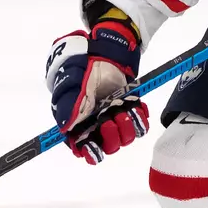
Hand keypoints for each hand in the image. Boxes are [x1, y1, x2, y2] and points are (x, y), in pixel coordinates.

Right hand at [44, 18, 149, 163]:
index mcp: (80, 125)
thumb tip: (66, 128)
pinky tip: (134, 105)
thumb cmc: (81, 70)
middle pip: (109, 147)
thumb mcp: (71, 87)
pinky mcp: (130, 110)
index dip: (91, 152)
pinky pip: (141, 125)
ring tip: (122, 109)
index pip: (84, 150)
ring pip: (126, 138)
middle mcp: (98, 126)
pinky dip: (140, 117)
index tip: (95, 147)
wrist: (101, 55)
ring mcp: (116, 119)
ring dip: (126, 126)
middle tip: (108, 118)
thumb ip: (69, 108)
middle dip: (111, 136)